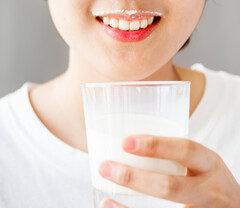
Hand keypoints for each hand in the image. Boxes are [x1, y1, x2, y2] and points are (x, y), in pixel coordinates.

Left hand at [99, 135, 239, 207]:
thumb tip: (131, 143)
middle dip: (133, 177)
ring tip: (104, 197)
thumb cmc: (208, 178)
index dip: (156, 145)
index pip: (185, 150)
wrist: (237, 206)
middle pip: (170, 186)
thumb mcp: (201, 161)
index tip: (125, 142)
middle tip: (105, 167)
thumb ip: (176, 153)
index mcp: (209, 164)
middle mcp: (209, 190)